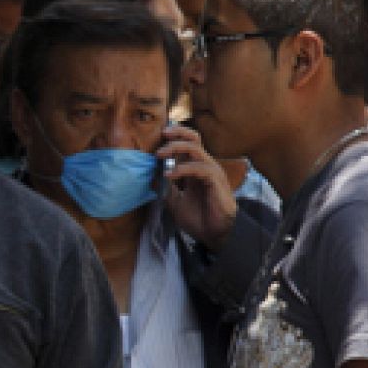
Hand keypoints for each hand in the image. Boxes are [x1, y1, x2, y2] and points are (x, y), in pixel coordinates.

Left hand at [158, 123, 238, 249]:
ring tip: (159, 155)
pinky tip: (169, 174)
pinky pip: (200, 167)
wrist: (213, 235)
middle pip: (194, 139)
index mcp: (194, 169)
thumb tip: (151, 179)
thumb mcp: (175, 203)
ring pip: (196, 149)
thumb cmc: (198, 218)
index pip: (187, 144)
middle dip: (177, 133)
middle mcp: (204, 166)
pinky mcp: (216, 181)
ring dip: (175, 148)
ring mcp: (211, 172)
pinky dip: (183, 168)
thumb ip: (165, 190)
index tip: (157, 135)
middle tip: (161, 134)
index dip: (174, 137)